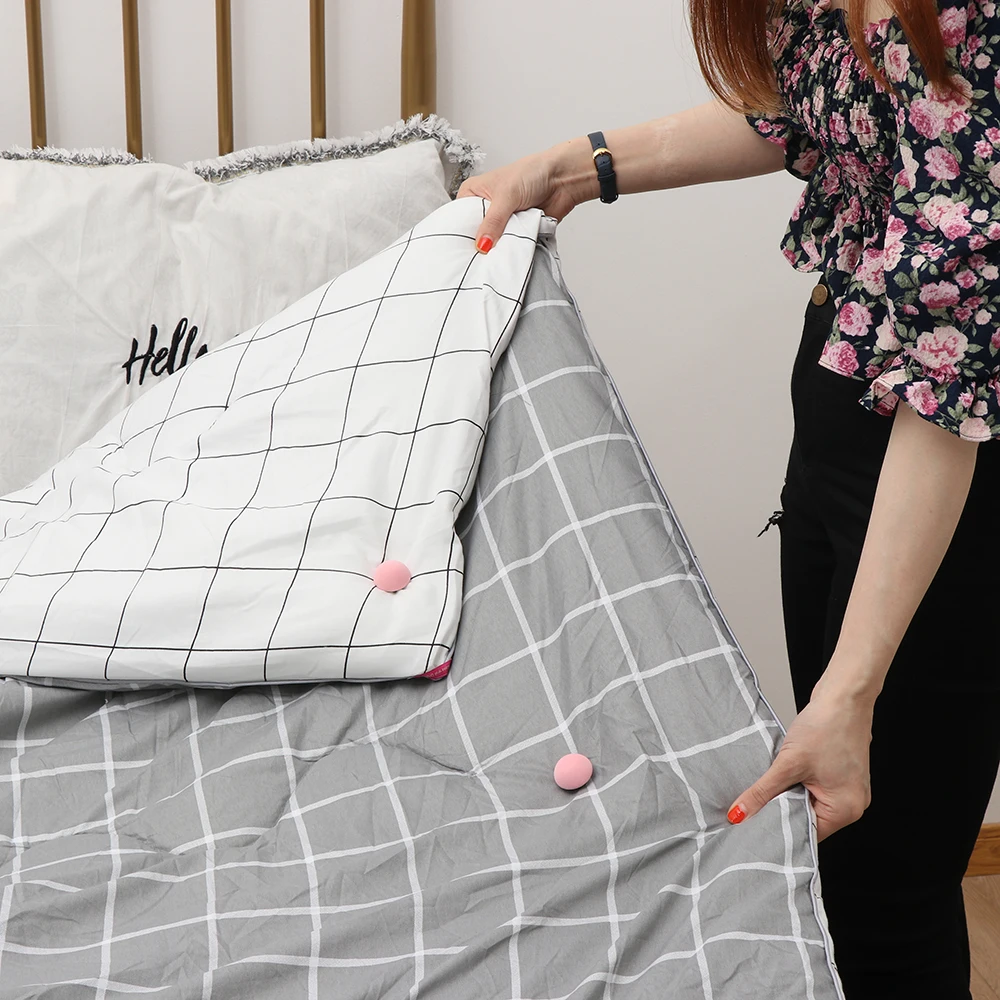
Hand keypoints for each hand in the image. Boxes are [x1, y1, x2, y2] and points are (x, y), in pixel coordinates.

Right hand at [457, 146, 583, 253]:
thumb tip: (481, 246)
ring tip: (492, 259)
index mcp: (474, 193)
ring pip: (492, 243)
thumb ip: (493, 222)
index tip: (456, 250)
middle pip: (475, 234)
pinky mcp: (516, 232)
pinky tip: (507, 257)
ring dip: (497, 249)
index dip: (458, 233)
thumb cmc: (532, 173)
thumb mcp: (506, 196)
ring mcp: (501, 222)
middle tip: (476, 259)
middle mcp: (485, 208)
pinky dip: (511, 250)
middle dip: (479, 245)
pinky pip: (509, 247)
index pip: (458, 218)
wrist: (563, 180)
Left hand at [726, 673, 874, 841]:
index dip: (778, 830)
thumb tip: (740, 814)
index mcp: (846, 809)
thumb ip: (762, 792)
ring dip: (788, 795)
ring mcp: (848, 788)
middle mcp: (852, 803)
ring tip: (768, 787)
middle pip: (808, 819)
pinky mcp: (840, 773)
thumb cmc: (826, 726)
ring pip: (809, 802)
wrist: (844, 694)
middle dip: (781, 812)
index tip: (752, 828)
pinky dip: (797, 783)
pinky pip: (815, 788)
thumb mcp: (788, 763)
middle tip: (753, 809)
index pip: (806, 833)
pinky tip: (783, 774)